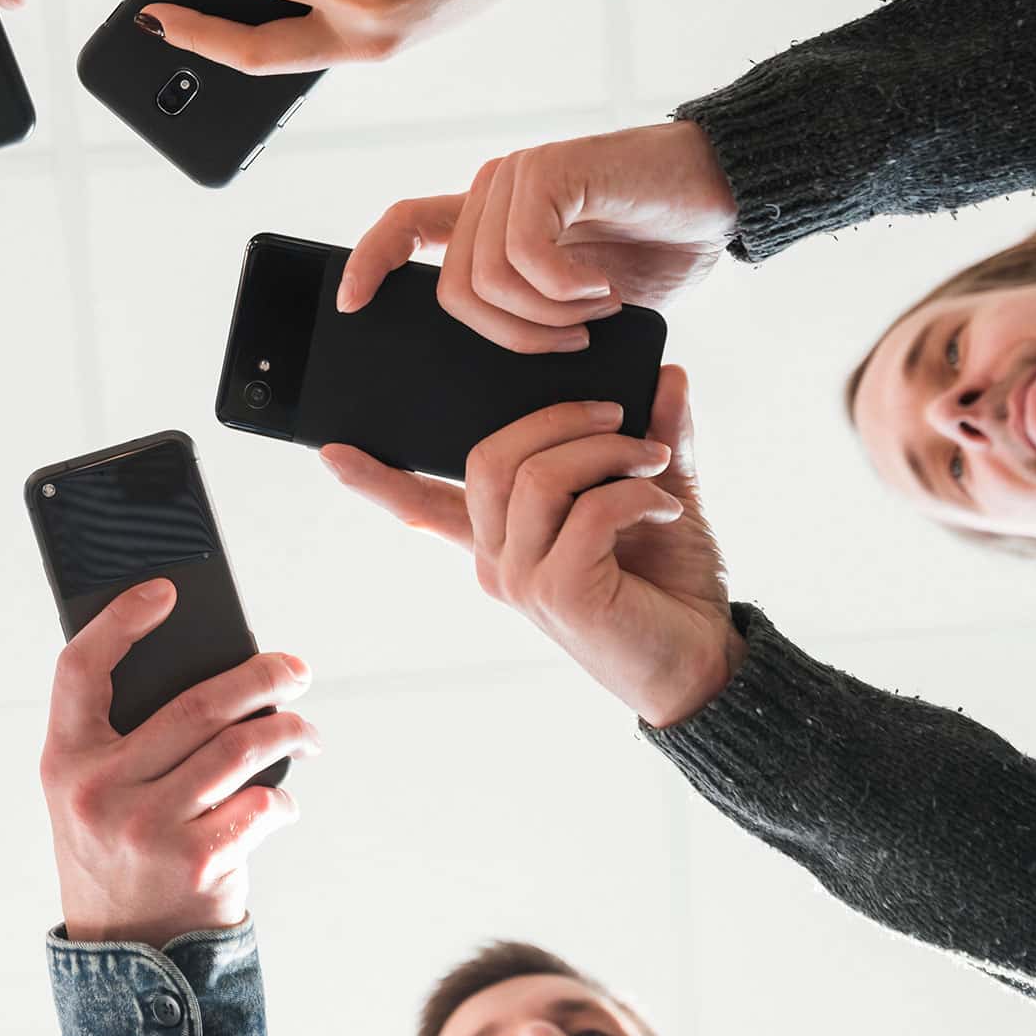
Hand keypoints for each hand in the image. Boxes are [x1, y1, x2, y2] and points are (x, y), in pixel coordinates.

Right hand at [39, 581, 317, 946]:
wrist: (124, 954)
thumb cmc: (115, 853)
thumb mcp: (88, 793)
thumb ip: (121, 738)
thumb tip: (213, 672)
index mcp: (64, 760)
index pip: (80, 669)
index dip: (120, 622)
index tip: (166, 593)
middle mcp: (99, 789)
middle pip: (196, 704)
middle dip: (262, 677)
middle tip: (295, 669)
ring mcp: (148, 826)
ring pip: (241, 747)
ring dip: (289, 731)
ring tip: (305, 731)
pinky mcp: (198, 859)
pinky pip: (262, 804)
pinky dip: (283, 800)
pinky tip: (282, 801)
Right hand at [322, 368, 742, 728]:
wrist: (703, 661)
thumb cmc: (671, 587)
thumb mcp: (657, 496)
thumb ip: (650, 439)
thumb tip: (667, 374)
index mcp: (501, 540)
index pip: (424, 506)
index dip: (377, 479)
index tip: (331, 450)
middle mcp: (497, 561)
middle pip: (487, 457)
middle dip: (556, 418)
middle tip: (618, 417)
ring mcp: (521, 579)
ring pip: (535, 475)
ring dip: (606, 450)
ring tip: (653, 460)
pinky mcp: (559, 591)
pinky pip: (585, 510)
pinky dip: (634, 493)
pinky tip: (664, 508)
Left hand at [338, 122, 738, 353]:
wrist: (724, 197)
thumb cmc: (658, 247)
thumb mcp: (581, 300)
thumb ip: (530, 316)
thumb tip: (483, 374)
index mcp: (490, 218)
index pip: (405, 226)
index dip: (370, 262)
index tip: (349, 306)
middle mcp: (492, 191)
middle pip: (452, 290)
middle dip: (509, 337)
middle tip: (572, 341)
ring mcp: (517, 177)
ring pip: (485, 281)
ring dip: (545, 318)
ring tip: (595, 310)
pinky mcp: (549, 172)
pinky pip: (524, 256)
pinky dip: (565, 291)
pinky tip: (602, 289)